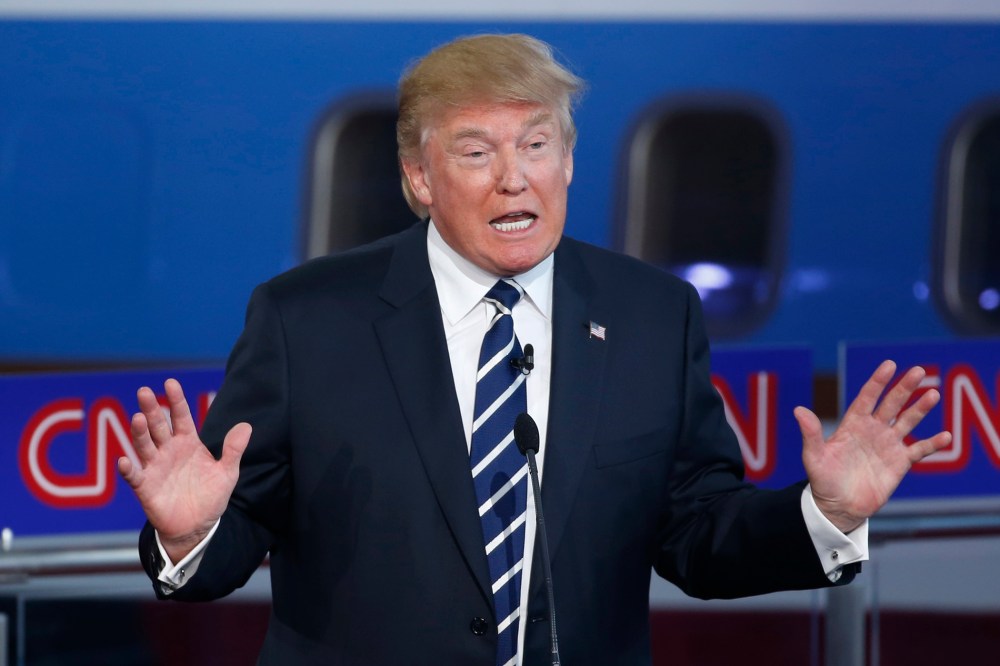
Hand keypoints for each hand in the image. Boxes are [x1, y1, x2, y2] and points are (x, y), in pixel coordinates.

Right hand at [118, 378, 249, 562]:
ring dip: (140, 433)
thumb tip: (246, 425)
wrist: (197, 527)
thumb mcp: (227, 472)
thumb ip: (233, 449)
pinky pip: (135, 476)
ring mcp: (155, 468)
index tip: (170, 383)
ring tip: (137, 418)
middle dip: (152, 409)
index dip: (176, 400)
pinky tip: (124, 460)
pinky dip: (128, 469)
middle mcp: (168, 451)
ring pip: (145, 446)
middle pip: (158, 426)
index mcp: (188, 443)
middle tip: (144, 391)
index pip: (180, 417)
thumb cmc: (210, 497)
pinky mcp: (146, 487)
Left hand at [796, 360, 951, 533]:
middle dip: (904, 388)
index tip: (890, 365)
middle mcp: (873, 430)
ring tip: (933, 394)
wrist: (838, 507)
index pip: (867, 398)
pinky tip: (946, 436)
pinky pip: (919, 450)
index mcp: (853, 425)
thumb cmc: (823, 480)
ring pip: (908, 421)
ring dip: (920, 408)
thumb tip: (798, 410)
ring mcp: (888, 445)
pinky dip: (932, 444)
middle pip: (891, 404)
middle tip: (919, 370)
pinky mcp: (900, 463)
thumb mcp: (814, 457)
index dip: (878, 381)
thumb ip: (810, 434)